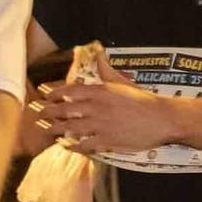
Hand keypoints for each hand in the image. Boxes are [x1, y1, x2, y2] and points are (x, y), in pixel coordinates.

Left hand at [30, 56, 176, 152]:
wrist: (163, 119)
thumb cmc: (145, 100)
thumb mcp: (124, 82)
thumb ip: (107, 71)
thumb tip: (100, 55)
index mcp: (101, 91)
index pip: (70, 91)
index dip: (54, 93)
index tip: (45, 95)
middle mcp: (97, 107)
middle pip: (65, 109)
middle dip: (48, 112)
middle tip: (38, 114)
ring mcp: (101, 125)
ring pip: (70, 127)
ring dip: (56, 129)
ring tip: (47, 129)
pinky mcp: (107, 140)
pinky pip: (84, 145)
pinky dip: (73, 146)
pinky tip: (66, 146)